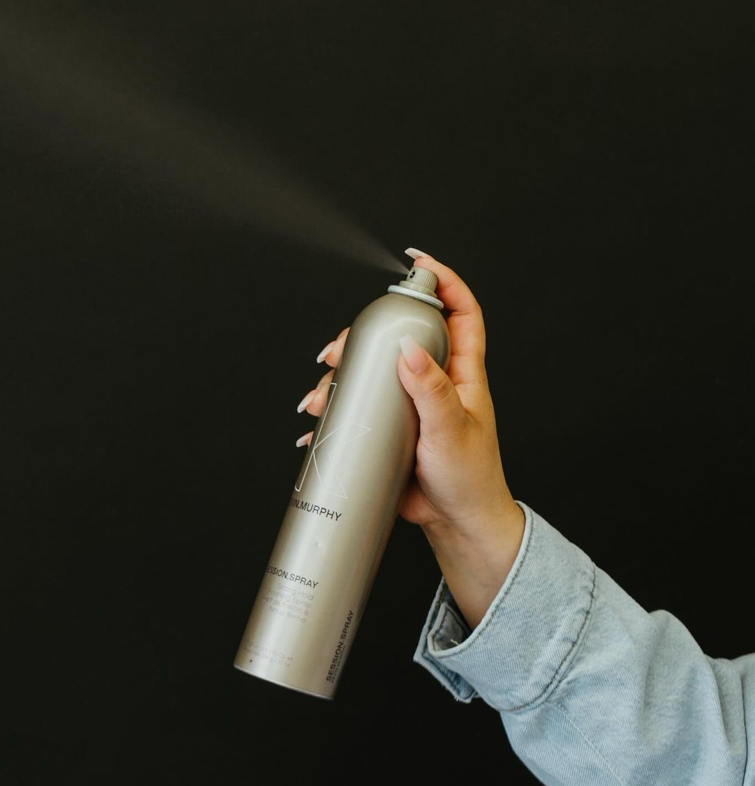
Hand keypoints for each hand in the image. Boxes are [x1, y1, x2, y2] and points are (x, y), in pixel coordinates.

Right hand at [296, 249, 524, 627]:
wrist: (456, 524)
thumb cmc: (469, 478)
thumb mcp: (452, 430)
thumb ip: (432, 388)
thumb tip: (408, 346)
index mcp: (461, 373)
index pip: (459, 312)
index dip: (443, 281)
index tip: (417, 261)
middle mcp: (434, 381)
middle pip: (400, 336)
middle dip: (365, 333)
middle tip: (339, 346)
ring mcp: (410, 404)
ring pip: (371, 372)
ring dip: (340, 377)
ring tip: (319, 395)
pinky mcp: (389, 428)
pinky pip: (358, 407)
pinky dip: (333, 411)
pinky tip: (316, 421)